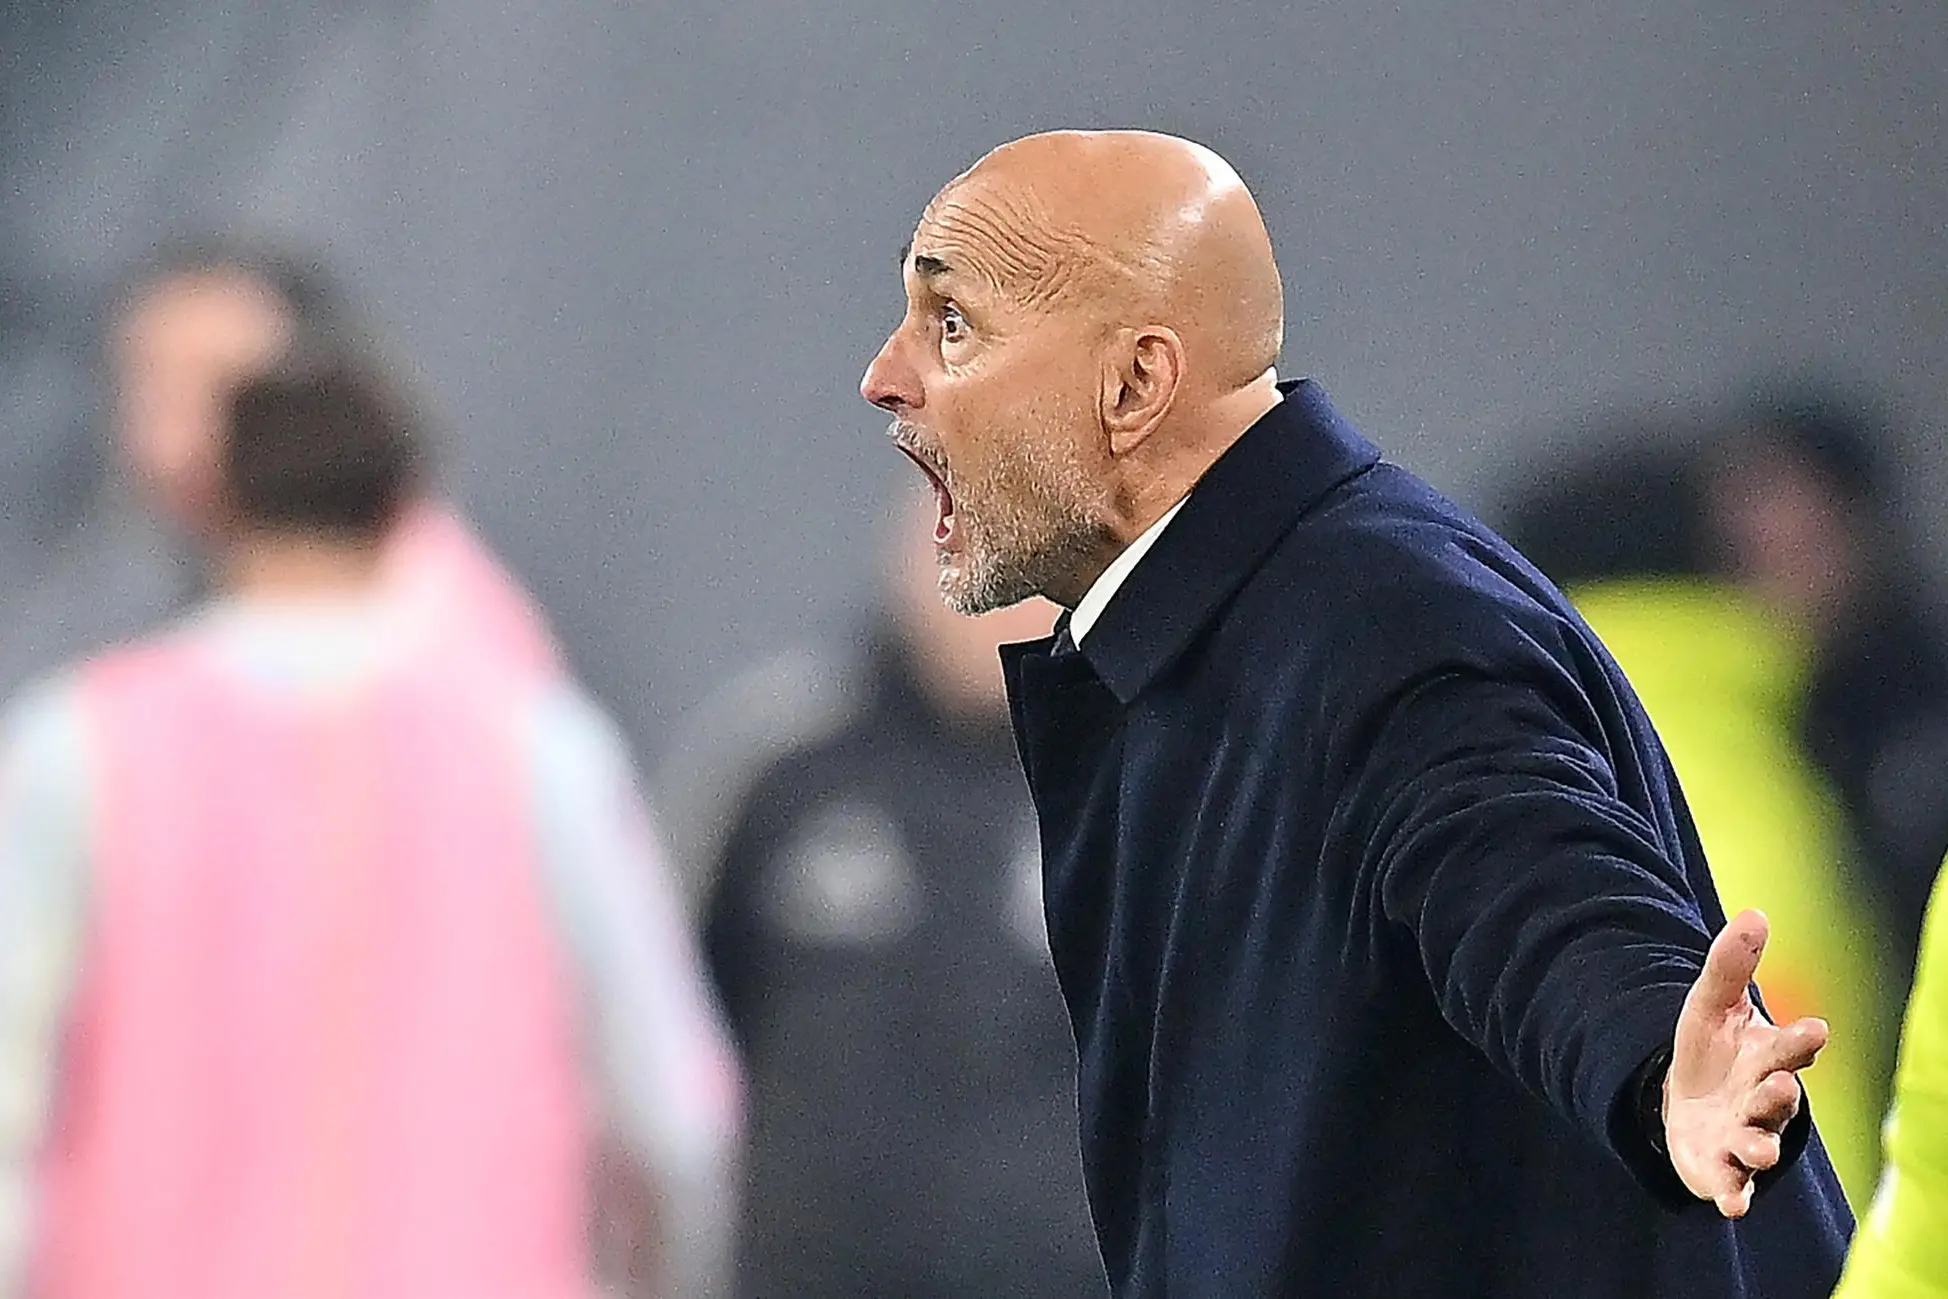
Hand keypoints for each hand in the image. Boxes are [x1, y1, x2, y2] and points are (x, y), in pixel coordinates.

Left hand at [1662, 909, 1827, 1217]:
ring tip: (1758, 1150)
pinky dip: (1732, 1194)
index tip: (1813, 1030)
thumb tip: (1756, 913)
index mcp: (1768, 1059)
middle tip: (1779, 1088)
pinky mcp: (1721, 1168)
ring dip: (1760, 1149)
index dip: (1801, 1040)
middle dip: (1779, 1095)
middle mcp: (1764, 1101)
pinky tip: (1731, 1205)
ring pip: (1761, 1145)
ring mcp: (1745, 1137)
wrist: (1683, 1101)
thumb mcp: (1709, 1003)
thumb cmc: (1709, 1052)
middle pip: (1778, 1099)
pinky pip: (1730, 1185)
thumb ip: (1730, 964)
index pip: (1791, 1048)